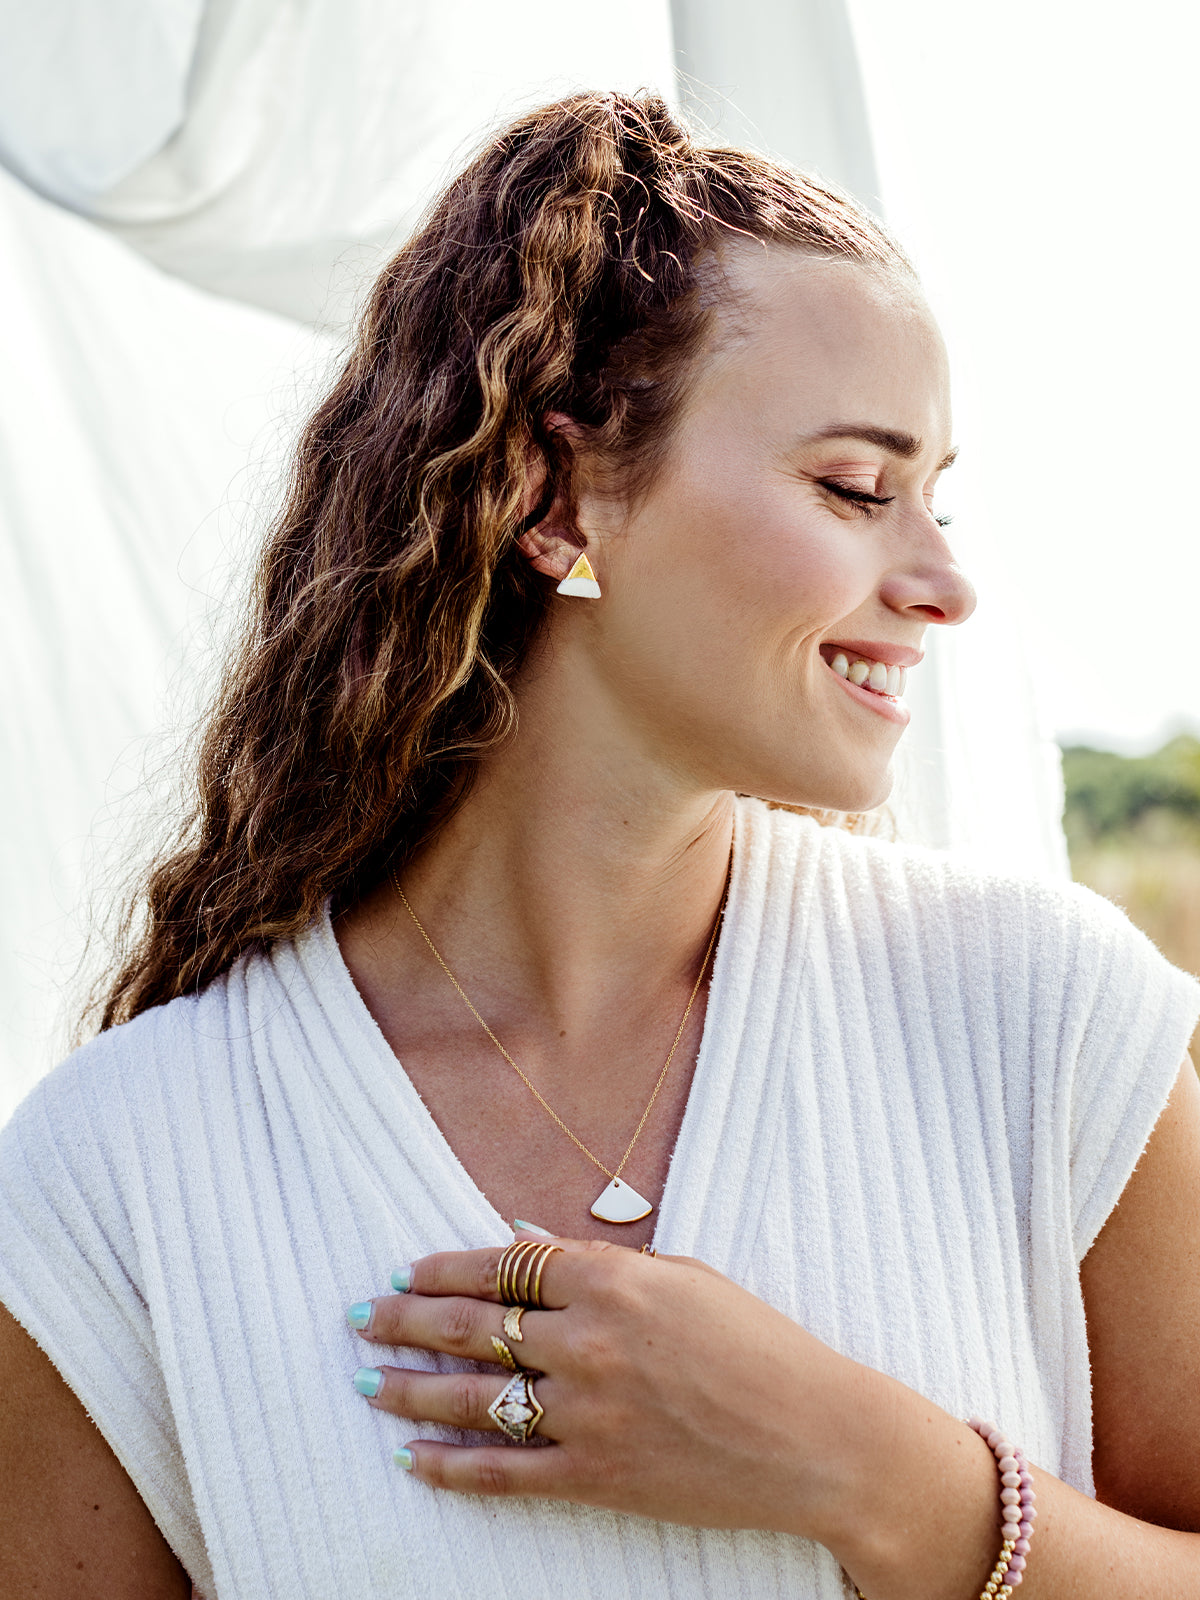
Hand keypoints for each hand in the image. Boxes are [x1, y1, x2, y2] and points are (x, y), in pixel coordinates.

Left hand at [348, 1233, 865, 1538]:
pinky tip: (413, 1460)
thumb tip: (524, 1242)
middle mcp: (587, 1342)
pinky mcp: (596, 1476)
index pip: (504, 1267)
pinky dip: (451, 1467)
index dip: (446, 1269)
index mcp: (612, 1281)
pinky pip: (504, 1473)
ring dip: (411, 1390)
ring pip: (474, 1398)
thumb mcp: (685, 1278)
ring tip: (367, 1382)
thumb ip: (600, 1261)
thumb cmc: (761, 1345)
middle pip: (471, 1327)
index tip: (407, 1272)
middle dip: (406, 1322)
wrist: (816, 1437)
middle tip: (362, 1319)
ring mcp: (587, 1413)